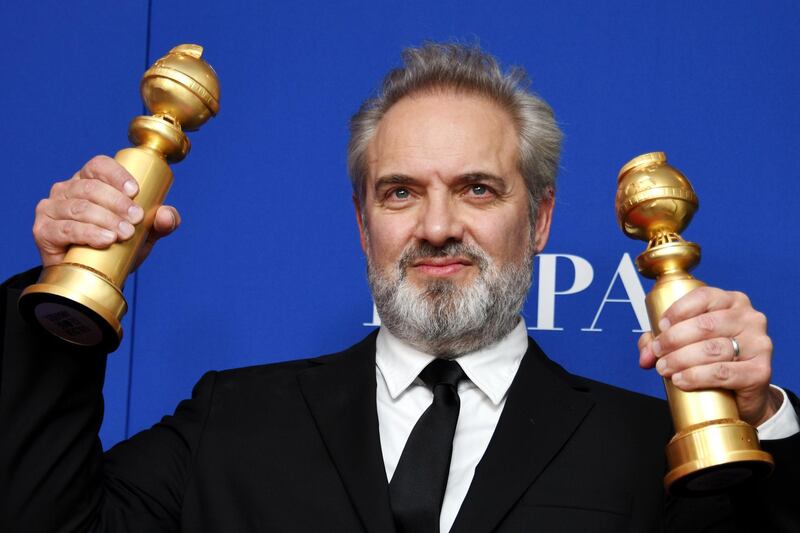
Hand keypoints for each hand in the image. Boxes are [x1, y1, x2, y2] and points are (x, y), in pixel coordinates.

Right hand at [33, 155, 180, 269]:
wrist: (94, 277)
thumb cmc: (118, 247)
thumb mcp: (144, 233)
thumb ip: (160, 222)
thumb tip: (166, 215)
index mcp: (88, 180)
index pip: (99, 165)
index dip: (116, 175)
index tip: (136, 191)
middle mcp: (66, 190)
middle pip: (90, 188)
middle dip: (117, 203)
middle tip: (136, 219)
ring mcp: (51, 209)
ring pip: (79, 207)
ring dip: (106, 219)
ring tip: (125, 233)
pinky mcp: (43, 231)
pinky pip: (66, 228)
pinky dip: (88, 233)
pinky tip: (105, 239)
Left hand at [638, 286, 782, 426]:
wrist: (743, 393)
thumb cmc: (714, 360)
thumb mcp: (688, 343)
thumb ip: (661, 342)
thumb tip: (645, 355)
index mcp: (732, 302)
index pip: (703, 297)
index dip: (677, 311)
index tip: (660, 327)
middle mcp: (750, 318)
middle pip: (705, 325)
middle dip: (673, 339)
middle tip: (658, 352)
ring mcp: (759, 344)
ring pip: (712, 349)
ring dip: (680, 359)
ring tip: (664, 368)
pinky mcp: (760, 371)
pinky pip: (723, 372)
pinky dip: (697, 376)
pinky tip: (681, 380)